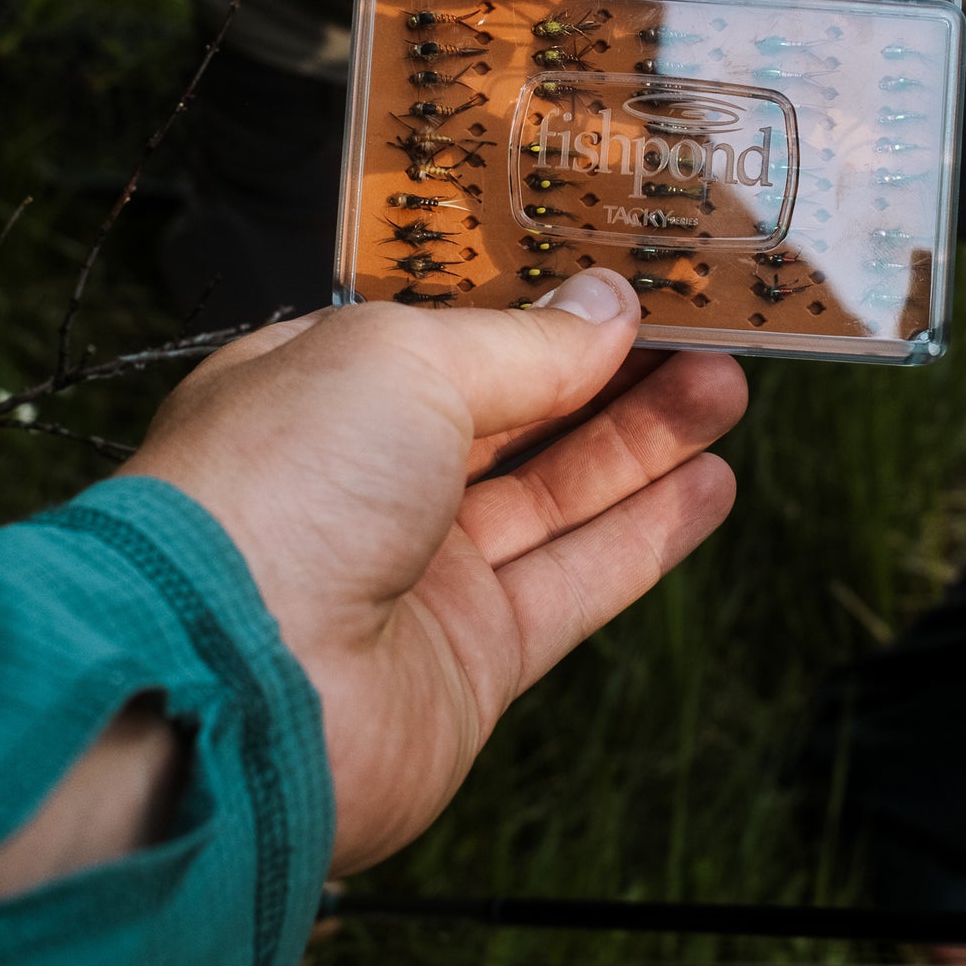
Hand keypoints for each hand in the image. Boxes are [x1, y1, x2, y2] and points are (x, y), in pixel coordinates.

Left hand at [121, 273, 745, 872]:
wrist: (236, 688)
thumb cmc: (282, 489)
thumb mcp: (406, 362)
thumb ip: (521, 342)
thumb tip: (606, 307)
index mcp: (320, 391)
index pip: (446, 338)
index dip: (538, 307)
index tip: (623, 277)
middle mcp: (364, 482)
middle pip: (513, 413)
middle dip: (610, 370)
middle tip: (705, 328)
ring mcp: (416, 575)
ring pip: (555, 494)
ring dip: (645, 441)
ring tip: (730, 387)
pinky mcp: (468, 660)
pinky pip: (575, 584)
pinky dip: (645, 536)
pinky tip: (712, 486)